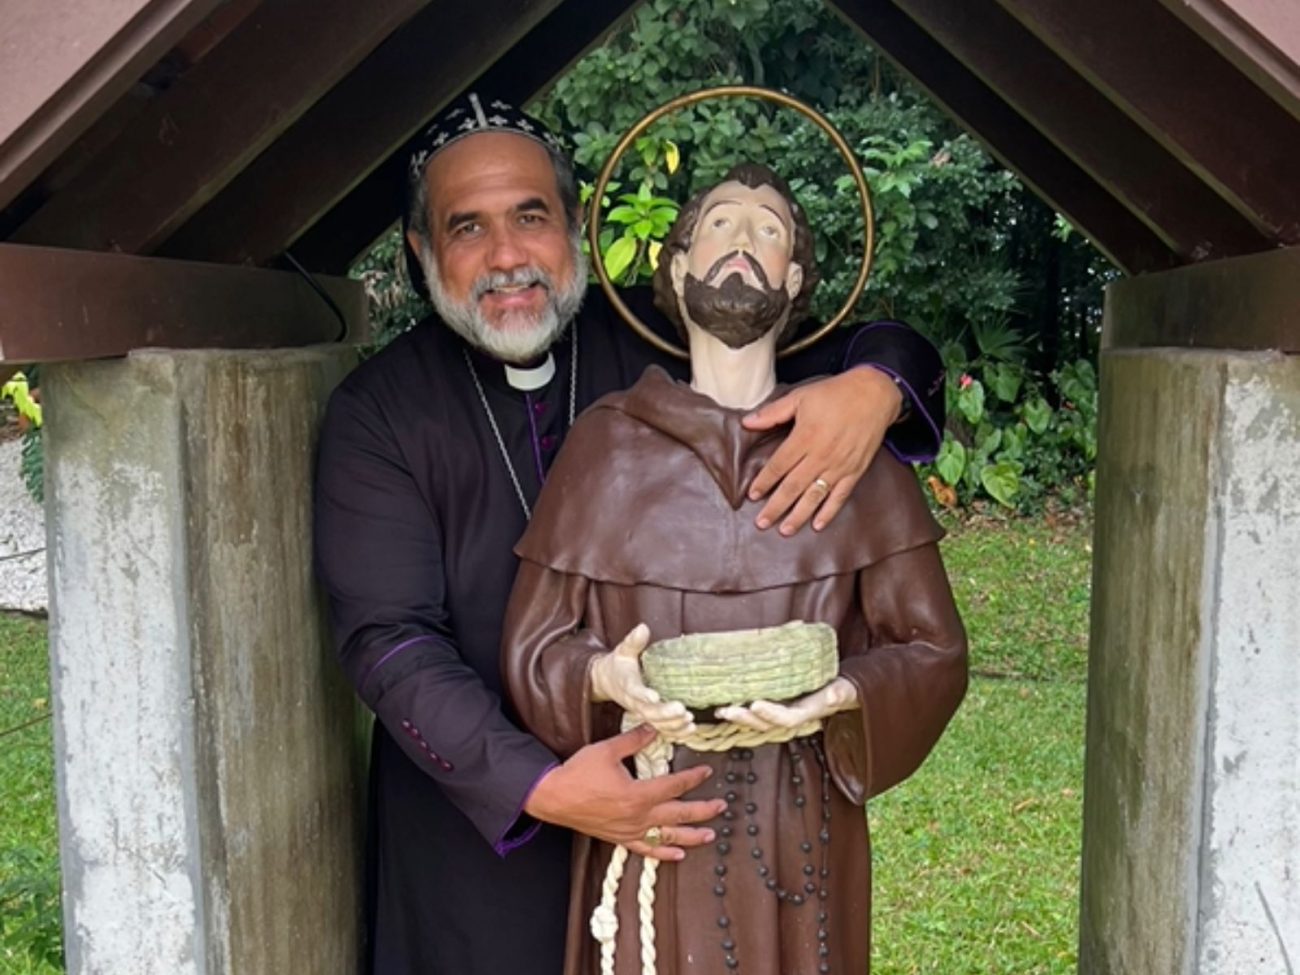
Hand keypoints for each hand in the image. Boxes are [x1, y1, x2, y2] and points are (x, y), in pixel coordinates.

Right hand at [524, 724, 725, 860]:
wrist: (553, 797)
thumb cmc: (578, 773)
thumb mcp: (606, 750)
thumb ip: (634, 740)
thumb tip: (654, 728)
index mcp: (638, 794)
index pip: (674, 785)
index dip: (694, 777)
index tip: (707, 771)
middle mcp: (637, 816)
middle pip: (678, 815)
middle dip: (702, 810)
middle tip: (721, 807)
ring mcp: (629, 831)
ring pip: (667, 837)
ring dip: (691, 836)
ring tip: (709, 835)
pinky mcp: (619, 838)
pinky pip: (646, 849)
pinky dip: (663, 853)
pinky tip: (677, 855)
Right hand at [589, 623, 694, 735]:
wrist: (606, 682)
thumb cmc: (618, 665)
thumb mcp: (623, 651)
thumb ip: (633, 641)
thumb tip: (643, 627)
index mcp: (628, 684)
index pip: (634, 691)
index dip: (644, 695)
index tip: (655, 696)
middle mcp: (634, 702)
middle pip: (648, 712)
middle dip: (665, 714)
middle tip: (683, 711)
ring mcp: (642, 712)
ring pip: (656, 725)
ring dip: (673, 726)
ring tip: (690, 722)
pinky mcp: (649, 718)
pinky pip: (662, 730)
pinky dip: (676, 733)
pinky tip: (691, 730)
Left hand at [715, 677, 858, 731]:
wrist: (840, 692)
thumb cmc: (841, 689)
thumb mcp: (843, 690)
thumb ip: (840, 693)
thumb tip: (836, 694)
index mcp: (806, 713)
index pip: (786, 718)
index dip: (771, 714)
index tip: (756, 704)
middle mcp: (791, 717)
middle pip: (765, 724)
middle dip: (746, 718)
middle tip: (727, 709)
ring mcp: (781, 714)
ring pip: (757, 722)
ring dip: (738, 718)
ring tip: (721, 710)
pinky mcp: (775, 708)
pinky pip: (755, 714)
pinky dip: (740, 711)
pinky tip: (724, 705)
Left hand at [743, 367, 901, 534]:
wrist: (875, 394)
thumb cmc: (836, 393)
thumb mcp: (801, 397)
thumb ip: (772, 413)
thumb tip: (746, 422)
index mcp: (805, 437)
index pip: (779, 465)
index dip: (764, 482)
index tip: (752, 495)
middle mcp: (821, 455)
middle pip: (793, 486)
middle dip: (776, 506)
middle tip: (761, 522)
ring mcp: (839, 466)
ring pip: (814, 496)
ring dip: (798, 515)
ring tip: (784, 530)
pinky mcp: (855, 471)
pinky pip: (840, 496)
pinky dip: (829, 512)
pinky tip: (817, 524)